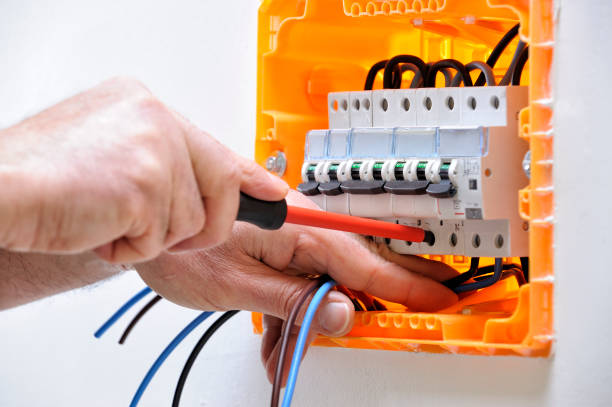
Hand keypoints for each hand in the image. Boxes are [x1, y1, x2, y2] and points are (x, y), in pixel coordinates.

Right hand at [0, 77, 286, 261]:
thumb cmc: (42, 178)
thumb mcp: (111, 152)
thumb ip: (163, 161)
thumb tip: (209, 185)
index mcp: (145, 105)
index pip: (214, 145)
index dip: (248, 175)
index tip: (276, 193)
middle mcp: (154, 117)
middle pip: (221, 184)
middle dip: (201, 223)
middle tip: (157, 228)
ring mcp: (154, 149)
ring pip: (192, 220)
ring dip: (150, 235)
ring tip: (106, 218)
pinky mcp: (146, 185)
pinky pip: (164, 238)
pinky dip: (130, 248)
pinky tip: (97, 227)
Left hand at [135, 190, 458, 382]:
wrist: (151, 219)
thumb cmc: (182, 248)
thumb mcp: (238, 285)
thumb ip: (293, 298)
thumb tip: (341, 312)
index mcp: (295, 226)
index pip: (363, 261)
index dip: (405, 284)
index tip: (438, 297)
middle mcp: (298, 223)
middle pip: (356, 263)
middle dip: (386, 291)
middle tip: (426, 303)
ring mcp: (288, 232)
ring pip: (325, 278)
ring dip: (314, 319)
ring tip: (284, 359)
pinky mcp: (275, 241)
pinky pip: (301, 277)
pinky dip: (293, 312)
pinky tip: (275, 345)